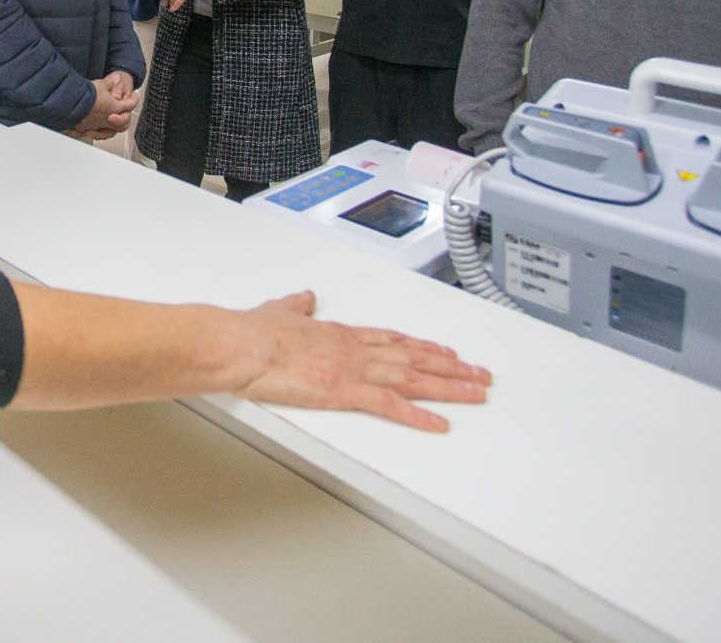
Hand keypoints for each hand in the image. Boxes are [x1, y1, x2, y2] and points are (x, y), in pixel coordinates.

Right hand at [73, 76, 134, 139]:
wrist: (70, 104)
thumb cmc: (85, 95)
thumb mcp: (100, 84)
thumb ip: (110, 81)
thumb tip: (116, 78)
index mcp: (115, 107)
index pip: (130, 105)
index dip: (134, 99)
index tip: (134, 96)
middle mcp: (109, 119)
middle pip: (124, 122)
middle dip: (126, 116)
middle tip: (125, 111)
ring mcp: (98, 127)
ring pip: (113, 131)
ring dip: (116, 126)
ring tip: (116, 121)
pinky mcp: (88, 130)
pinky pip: (99, 135)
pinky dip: (102, 133)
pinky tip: (102, 130)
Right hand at [227, 291, 491, 432]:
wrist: (241, 344)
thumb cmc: (253, 332)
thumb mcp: (279, 311)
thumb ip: (296, 306)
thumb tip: (304, 296)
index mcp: (341, 334)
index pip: (393, 340)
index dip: (424, 348)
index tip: (446, 353)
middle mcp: (355, 349)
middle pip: (413, 358)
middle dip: (450, 368)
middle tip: (479, 374)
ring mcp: (353, 369)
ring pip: (412, 378)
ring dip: (448, 386)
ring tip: (475, 393)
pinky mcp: (344, 391)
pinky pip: (390, 405)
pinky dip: (417, 416)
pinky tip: (439, 424)